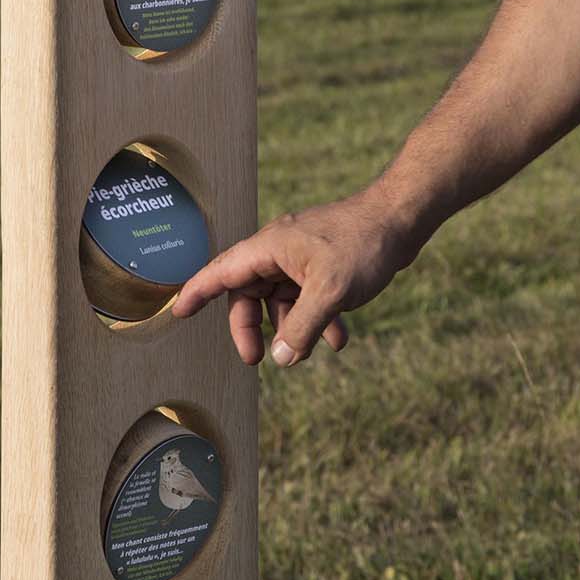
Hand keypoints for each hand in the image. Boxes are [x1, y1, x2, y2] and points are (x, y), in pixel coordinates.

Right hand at [169, 190, 426, 366]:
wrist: (401, 219)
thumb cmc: (362, 245)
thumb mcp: (330, 293)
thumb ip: (301, 327)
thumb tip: (281, 358)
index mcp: (267, 248)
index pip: (220, 273)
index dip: (197, 293)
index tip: (178, 312)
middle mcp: (277, 251)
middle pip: (248, 293)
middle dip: (251, 328)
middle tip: (257, 359)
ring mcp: (300, 258)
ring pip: (280, 299)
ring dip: (292, 327)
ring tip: (311, 351)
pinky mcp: (322, 265)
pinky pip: (307, 297)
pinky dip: (318, 319)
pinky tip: (339, 338)